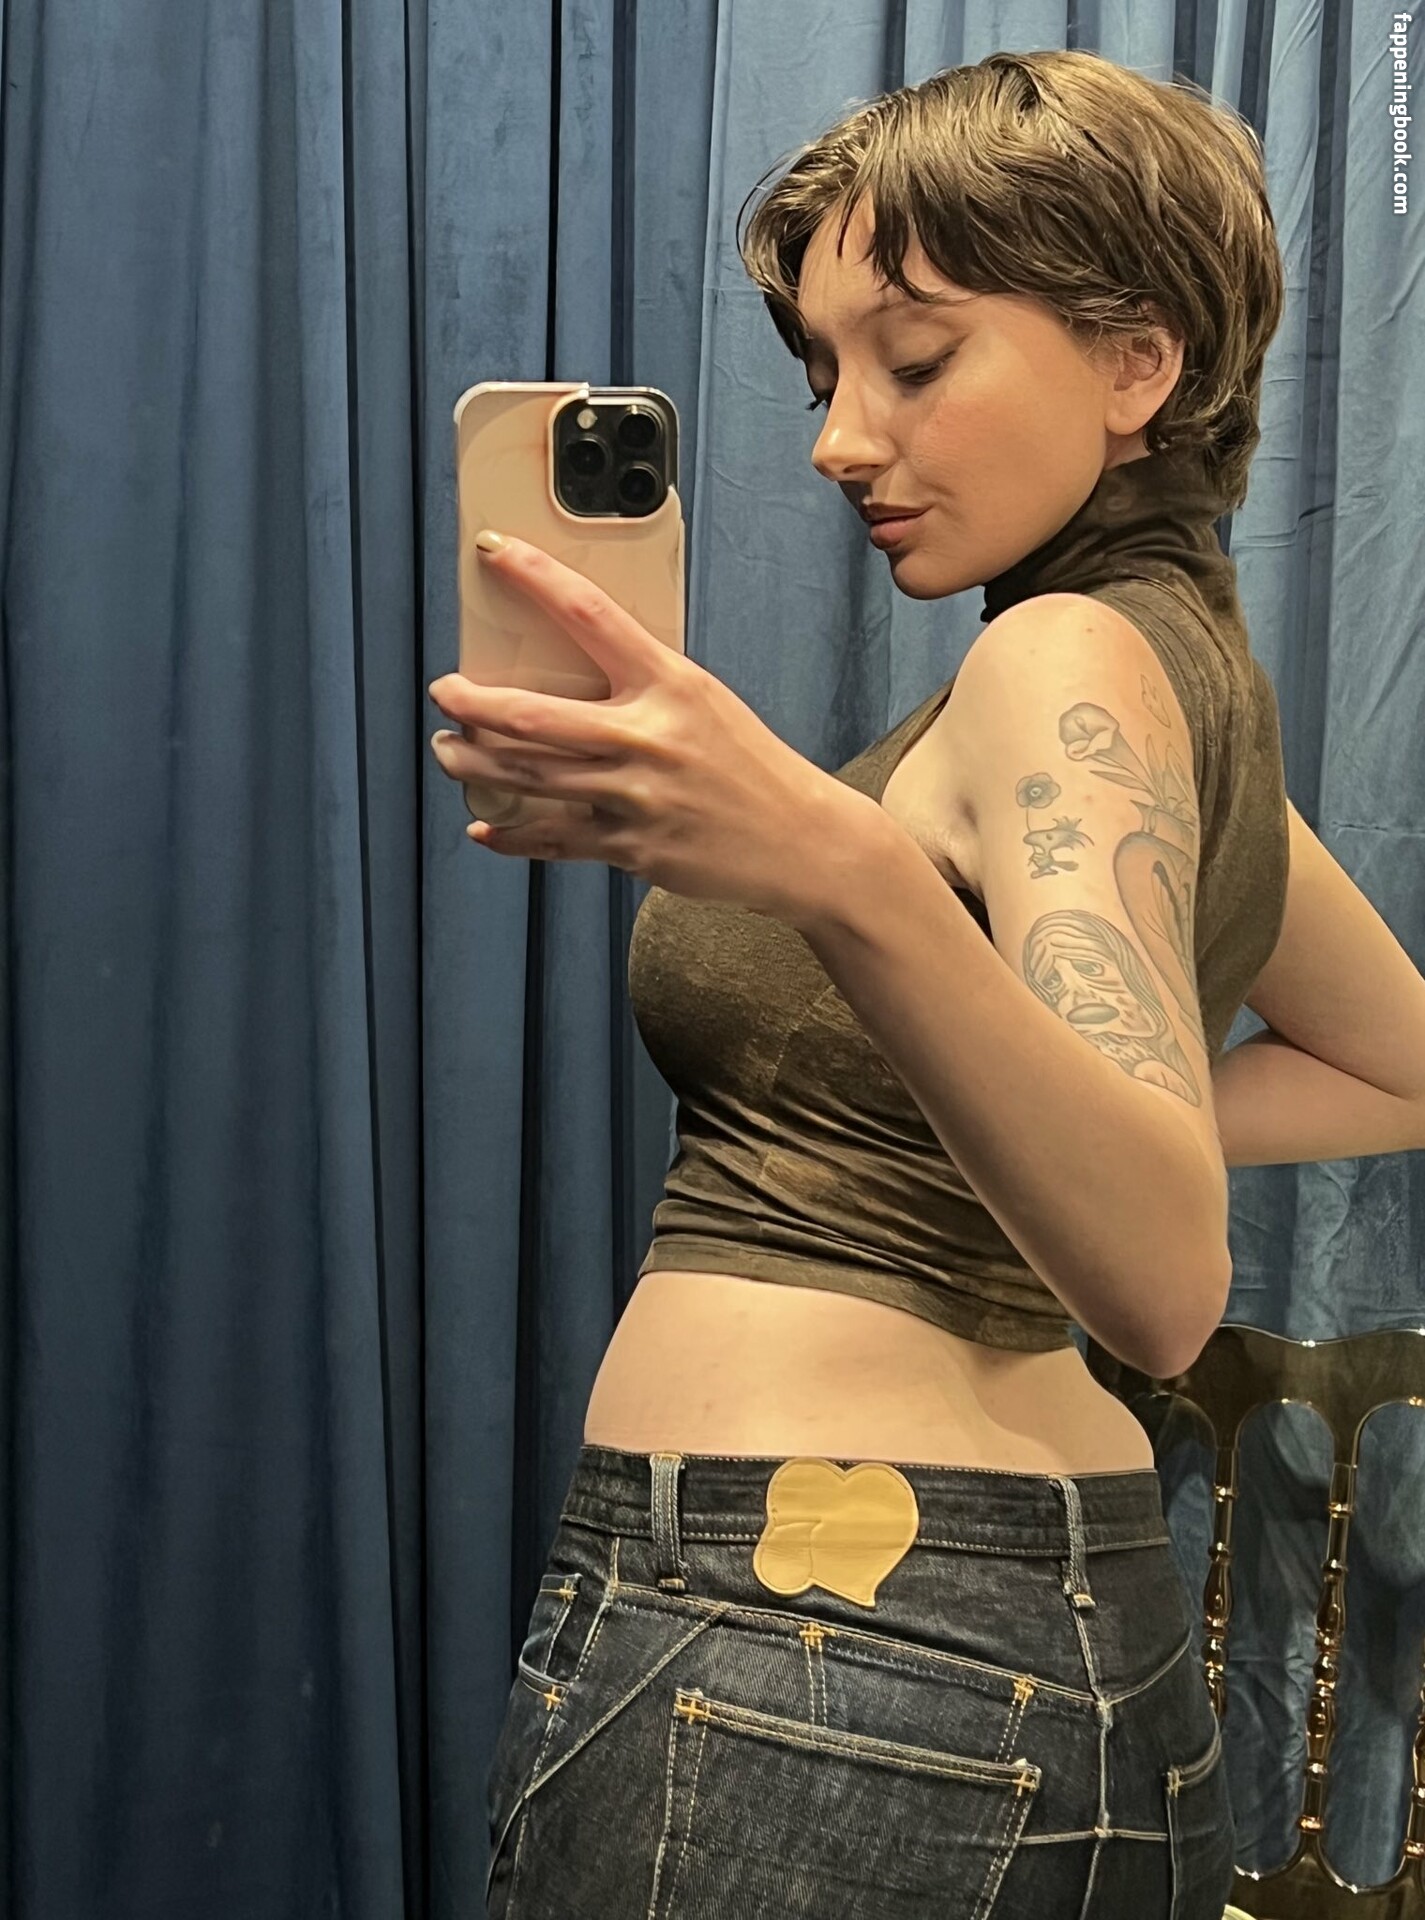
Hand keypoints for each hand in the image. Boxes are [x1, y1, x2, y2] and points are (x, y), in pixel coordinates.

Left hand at [428, 530, 884, 922]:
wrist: (800, 840)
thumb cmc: (750, 766)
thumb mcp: (704, 700)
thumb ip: (643, 685)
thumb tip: (575, 668)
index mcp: (669, 683)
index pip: (589, 614)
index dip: (534, 578)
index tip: (494, 551)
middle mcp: (646, 736)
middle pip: (531, 715)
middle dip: (471, 703)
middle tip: (446, 693)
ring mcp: (634, 796)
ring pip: (529, 777)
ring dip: (474, 764)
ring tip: (449, 751)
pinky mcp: (630, 847)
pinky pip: (554, 839)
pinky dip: (511, 835)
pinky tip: (484, 827)